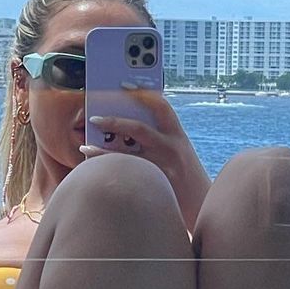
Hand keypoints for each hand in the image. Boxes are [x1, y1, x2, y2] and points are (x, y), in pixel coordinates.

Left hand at [81, 83, 210, 229]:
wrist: (204, 204)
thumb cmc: (186, 176)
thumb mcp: (179, 151)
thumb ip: (159, 138)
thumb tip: (123, 129)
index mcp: (178, 135)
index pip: (161, 106)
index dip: (142, 93)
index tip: (124, 84)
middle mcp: (171, 148)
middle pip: (138, 129)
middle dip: (114, 122)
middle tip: (93, 118)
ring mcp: (163, 167)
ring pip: (126, 155)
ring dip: (102, 150)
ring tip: (85, 145)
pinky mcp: (155, 185)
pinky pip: (126, 174)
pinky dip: (108, 169)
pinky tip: (94, 168)